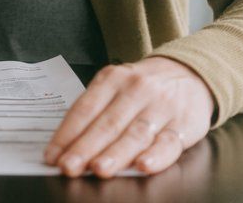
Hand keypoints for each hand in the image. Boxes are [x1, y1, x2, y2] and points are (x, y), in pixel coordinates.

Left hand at [44, 56, 214, 177]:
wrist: (189, 73)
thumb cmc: (142, 87)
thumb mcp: (115, 86)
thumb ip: (94, 112)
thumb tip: (66, 146)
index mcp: (113, 78)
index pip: (85, 109)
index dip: (67, 134)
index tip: (53, 156)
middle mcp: (137, 90)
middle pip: (107, 123)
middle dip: (85, 148)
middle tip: (68, 167)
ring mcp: (161, 107)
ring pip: (135, 134)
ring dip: (115, 154)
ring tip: (98, 169)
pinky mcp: (184, 124)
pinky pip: (168, 142)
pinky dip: (156, 156)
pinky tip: (143, 165)